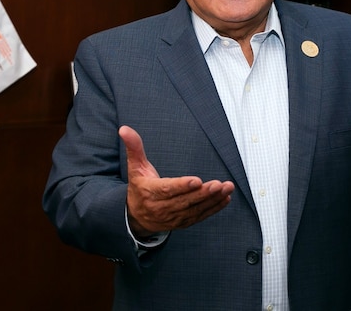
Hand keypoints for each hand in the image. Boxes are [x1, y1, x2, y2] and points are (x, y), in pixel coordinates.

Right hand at [119, 125, 234, 236]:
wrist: (137, 216)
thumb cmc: (139, 187)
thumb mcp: (135, 167)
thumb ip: (133, 148)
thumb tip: (124, 129)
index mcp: (149, 192)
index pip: (166, 189)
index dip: (182, 186)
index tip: (197, 181)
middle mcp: (161, 207)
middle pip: (184, 201)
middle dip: (203, 193)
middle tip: (218, 184)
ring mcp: (173, 217)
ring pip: (194, 209)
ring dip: (212, 200)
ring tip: (226, 189)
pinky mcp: (182, 222)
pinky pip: (199, 216)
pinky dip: (213, 208)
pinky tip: (225, 198)